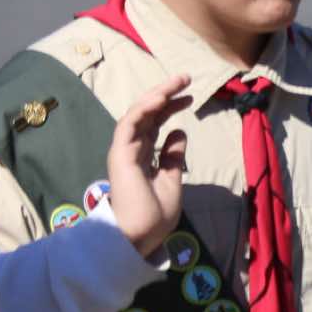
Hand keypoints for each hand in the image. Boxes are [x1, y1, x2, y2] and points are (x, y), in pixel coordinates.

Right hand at [107, 75, 190, 260]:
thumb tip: (180, 131)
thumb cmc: (154, 213)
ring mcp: (124, 151)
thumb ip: (173, 155)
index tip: (191, 97)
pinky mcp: (120, 154)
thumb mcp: (172, 179)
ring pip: (138, 114)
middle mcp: (132, 149)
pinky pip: (129, 125)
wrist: (141, 234)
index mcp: (143, 155)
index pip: (155, 123)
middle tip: (186, 78)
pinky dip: (143, 110)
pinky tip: (160, 98)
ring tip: (177, 82)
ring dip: (156, 95)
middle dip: (165, 93)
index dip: (171, 107)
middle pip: (147, 114)